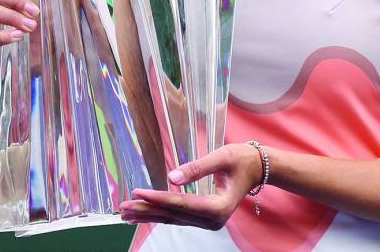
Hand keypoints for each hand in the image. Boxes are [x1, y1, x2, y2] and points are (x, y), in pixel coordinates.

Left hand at [119, 143, 263, 229]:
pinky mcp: (203, 218)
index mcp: (218, 207)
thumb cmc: (242, 160)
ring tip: (125, 213)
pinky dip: (158, 215)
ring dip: (148, 215)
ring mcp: (208, 222)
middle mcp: (212, 220)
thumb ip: (198, 168)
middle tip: (122, 206)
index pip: (181, 204)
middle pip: (173, 214)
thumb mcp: (222, 157)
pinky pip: (176, 217)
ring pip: (172, 218)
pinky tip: (141, 215)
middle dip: (146, 210)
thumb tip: (171, 176)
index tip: (137, 193)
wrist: (256, 168)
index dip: (158, 198)